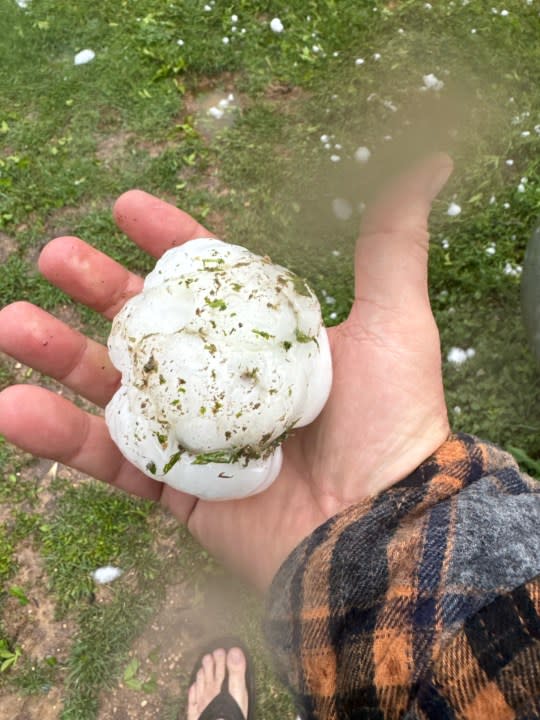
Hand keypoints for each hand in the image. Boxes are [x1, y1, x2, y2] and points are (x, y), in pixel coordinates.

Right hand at [0, 154, 452, 590]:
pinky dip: (60, 438)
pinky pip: (109, 461)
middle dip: (99, 290)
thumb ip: (392, 242)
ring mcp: (197, 436)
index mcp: (265, 340)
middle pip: (149, 328)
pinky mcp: (177, 491)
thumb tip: (427, 161)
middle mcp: (226, 383)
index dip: (169, 239)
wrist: (383, 527)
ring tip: (12, 321)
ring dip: (58, 355)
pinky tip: (11, 407)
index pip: (208, 279)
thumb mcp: (396, 319)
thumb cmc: (394, 422)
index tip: (127, 207)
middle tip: (55, 255)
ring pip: (114, 390)